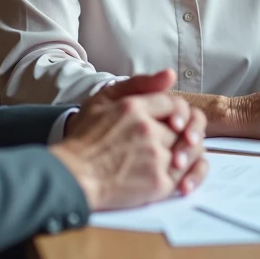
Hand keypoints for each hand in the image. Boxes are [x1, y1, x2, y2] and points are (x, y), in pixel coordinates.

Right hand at [50, 70, 207, 210]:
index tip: (169, 122)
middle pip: (182, 129)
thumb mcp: (103, 99)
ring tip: (167, 159)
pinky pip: (184, 175)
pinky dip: (184, 175)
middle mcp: (147, 130)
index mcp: (134, 107)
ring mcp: (154, 157)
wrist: (73, 177)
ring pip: (187, 151)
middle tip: (167, 142)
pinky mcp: (158, 184)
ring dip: (182, 154)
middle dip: (178, 135)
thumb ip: (138, 83)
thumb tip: (170, 74)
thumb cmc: (84, 138)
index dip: (175, 114)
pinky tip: (168, 173)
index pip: (173, 103)